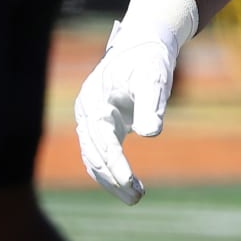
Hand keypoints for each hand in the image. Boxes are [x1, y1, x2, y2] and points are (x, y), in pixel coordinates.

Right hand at [73, 0, 197, 205]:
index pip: (101, 139)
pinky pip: (102, 153)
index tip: (131, 181)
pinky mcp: (103, 124)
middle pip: (94, 153)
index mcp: (94, 100)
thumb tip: (150, 133)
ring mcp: (92, 119)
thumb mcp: (154, 77)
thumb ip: (151, 103)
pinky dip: (113, 170)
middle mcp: (87, 112)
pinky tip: (131, 184)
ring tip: (136, 197)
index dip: (115, 162)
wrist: (146, 42)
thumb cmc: (150, 58)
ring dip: (112, 179)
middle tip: (137, 198)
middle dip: (113, 178)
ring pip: (95, 158)